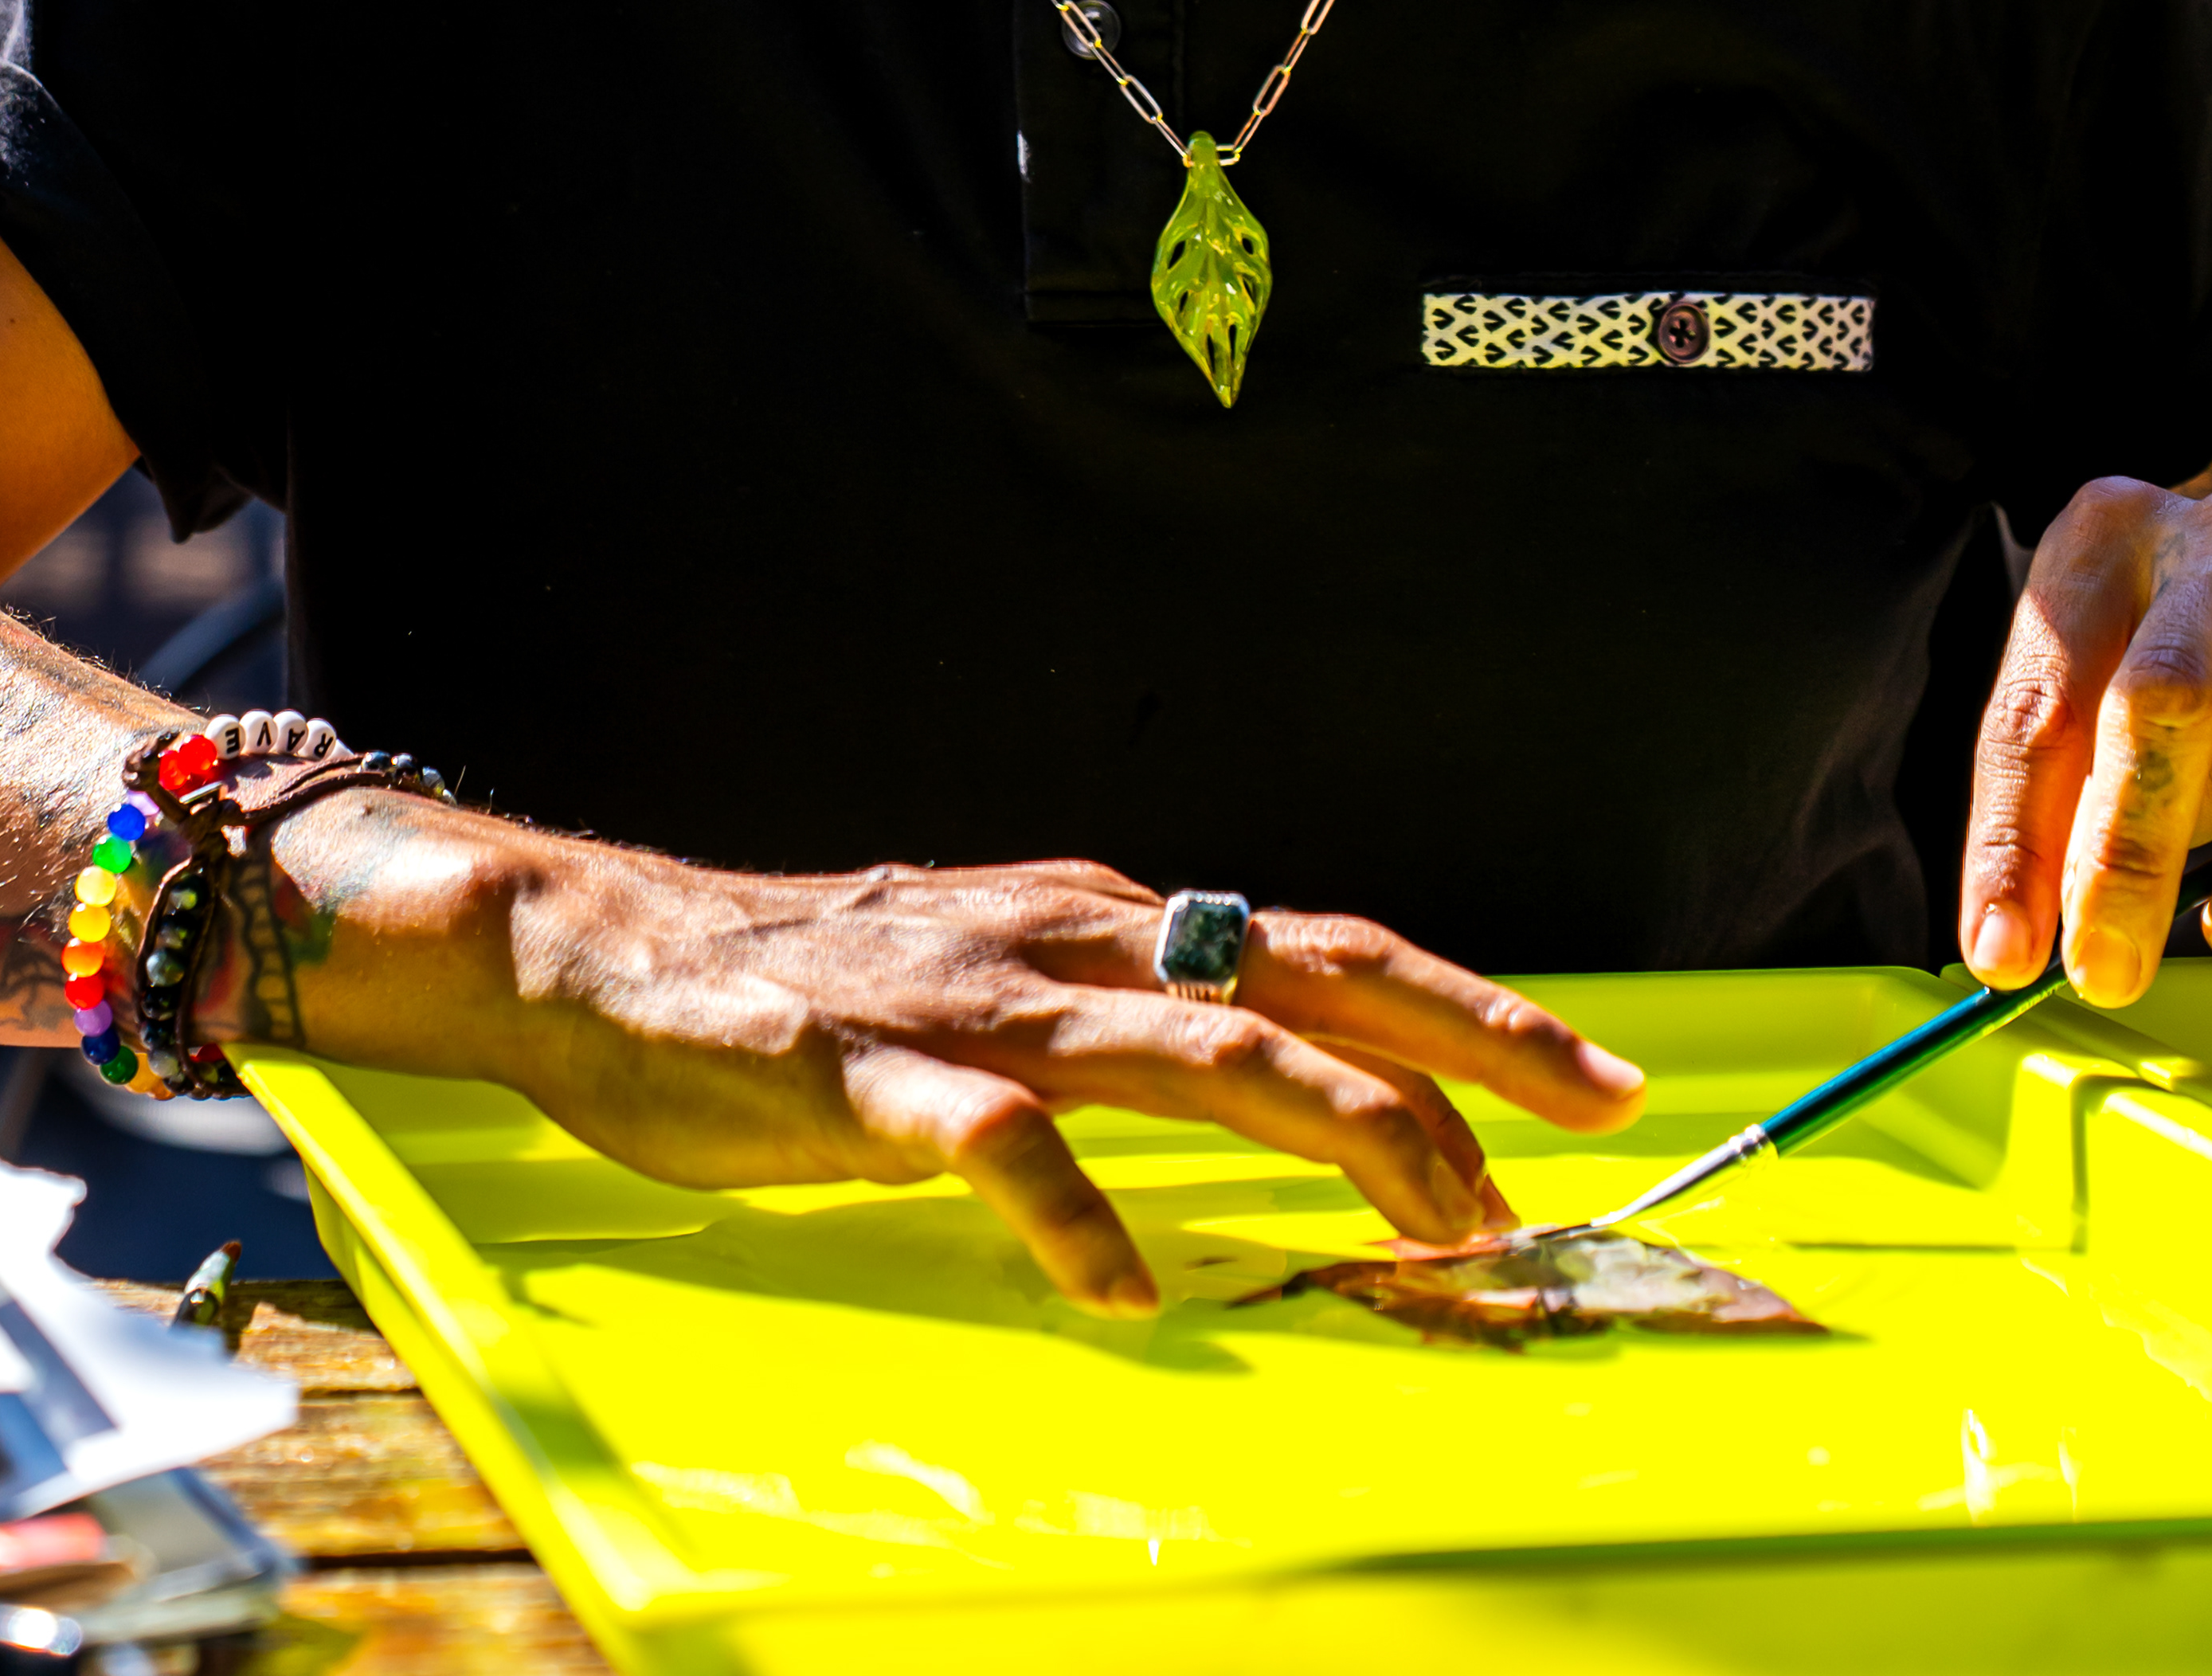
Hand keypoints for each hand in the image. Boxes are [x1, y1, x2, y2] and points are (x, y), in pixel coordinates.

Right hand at [262, 804, 1644, 1315]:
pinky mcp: (874, 1072)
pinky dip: (1077, 1216)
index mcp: (1106, 921)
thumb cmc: (823, 984)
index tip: (1599, 1083)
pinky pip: (1000, 1143)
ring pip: (1191, 1040)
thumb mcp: (1011, 976)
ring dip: (1330, 1122)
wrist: (612, 952)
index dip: (1470, 1015)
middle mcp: (1068, 940)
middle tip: (1575, 1147)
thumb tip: (1288, 1061)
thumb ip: (1132, 1010)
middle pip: (1303, 984)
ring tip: (1431, 1217)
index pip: (1325, 953)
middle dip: (1458, 1059)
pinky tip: (1125, 1290)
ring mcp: (976, 1003)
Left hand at [1961, 475, 2211, 1001]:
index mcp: (2103, 539)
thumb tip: (2015, 940)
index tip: (2004, 952)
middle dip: (2125, 854)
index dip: (2013, 840)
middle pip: (2158, 699)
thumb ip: (2063, 790)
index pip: (2037, 704)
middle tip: (2106, 970)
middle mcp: (2211, 540)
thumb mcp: (2105, 684)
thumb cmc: (2183, 643)